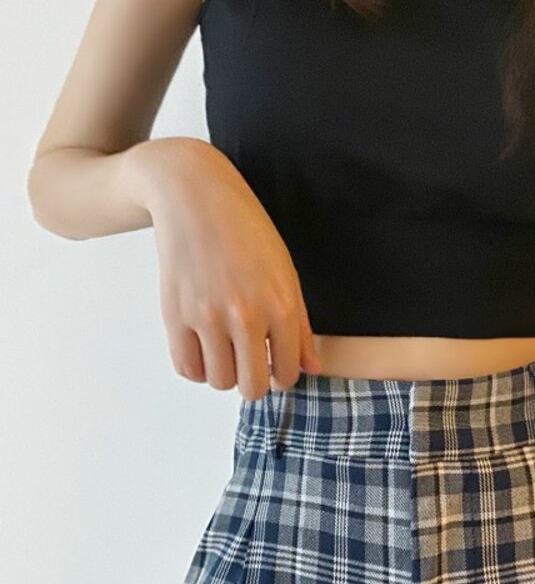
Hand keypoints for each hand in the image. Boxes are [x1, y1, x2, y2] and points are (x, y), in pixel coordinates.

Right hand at [137, 139, 323, 400]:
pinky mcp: (175, 314)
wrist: (195, 197)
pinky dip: (198, 367)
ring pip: (219, 381)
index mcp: (282, 305)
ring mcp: (208, 316)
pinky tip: (206, 346)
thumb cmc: (247, 232)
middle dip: (255, 381)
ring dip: (225, 373)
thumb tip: (311, 368)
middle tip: (251, 362)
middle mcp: (246, 315)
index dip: (283, 375)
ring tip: (227, 349)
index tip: (276, 365)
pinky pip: (187, 368)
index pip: (288, 372)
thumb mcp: (286, 273)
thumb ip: (300, 326)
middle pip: (252, 387)